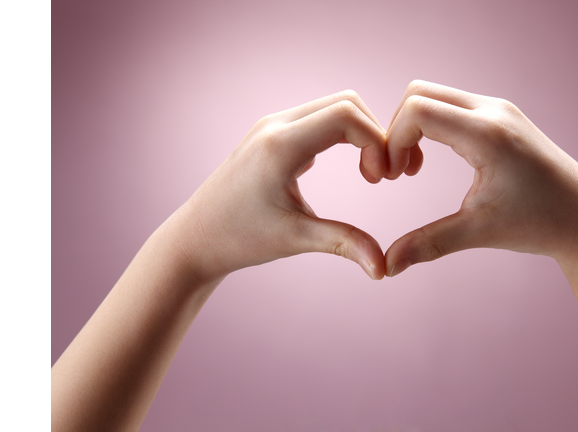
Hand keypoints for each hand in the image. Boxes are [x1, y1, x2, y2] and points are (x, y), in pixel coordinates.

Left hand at [171, 90, 388, 280]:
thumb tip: (383, 269)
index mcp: (281, 145)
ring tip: (368, 174)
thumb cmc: (238, 239)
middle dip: (374, 134)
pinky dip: (342, 136)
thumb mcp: (295, 239)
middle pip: (345, 103)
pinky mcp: (272, 134)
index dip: (377, 141)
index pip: (347, 116)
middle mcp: (276, 125)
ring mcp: (272, 126)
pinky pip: (318, 119)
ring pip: (333, 107)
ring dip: (359, 134)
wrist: (194, 238)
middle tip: (380, 176)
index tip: (382, 179)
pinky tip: (348, 168)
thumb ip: (344, 243)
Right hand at [383, 80, 577, 275]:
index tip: (392, 177)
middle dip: (398, 130)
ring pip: (435, 96)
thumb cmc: (540, 225)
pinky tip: (434, 161)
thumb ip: (428, 244)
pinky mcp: (502, 117)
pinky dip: (433, 126)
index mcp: (488, 134)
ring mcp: (500, 110)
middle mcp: (494, 111)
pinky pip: (453, 106)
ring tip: (413, 170)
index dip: (393, 140)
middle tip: (397, 172)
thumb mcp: (479, 232)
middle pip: (420, 93)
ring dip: (414, 128)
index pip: (417, 110)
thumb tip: (387, 266)